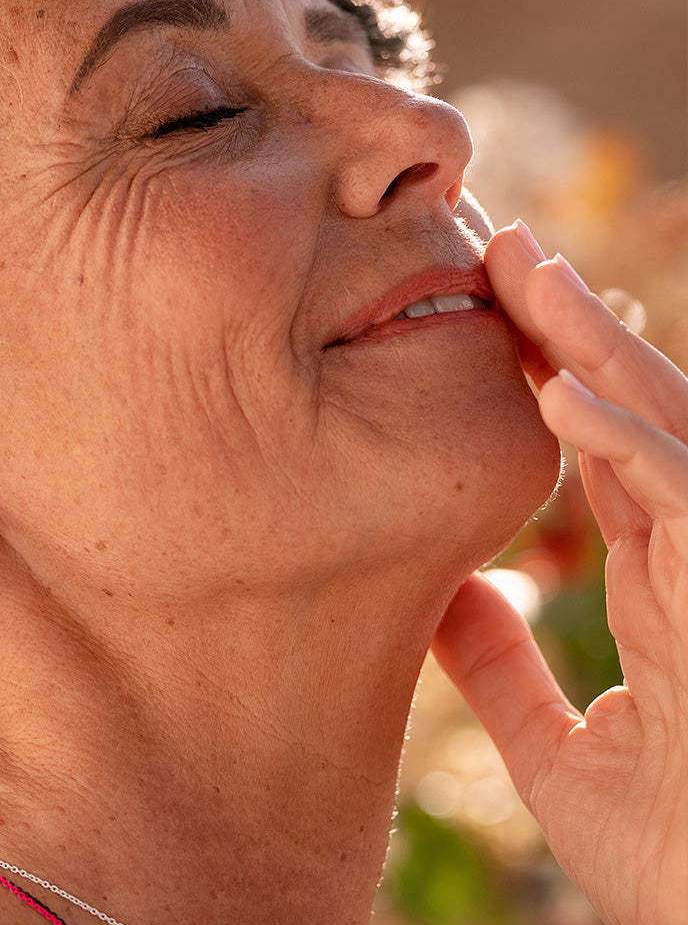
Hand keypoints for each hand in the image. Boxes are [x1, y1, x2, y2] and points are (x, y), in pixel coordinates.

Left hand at [431, 219, 687, 924]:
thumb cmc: (673, 861)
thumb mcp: (559, 755)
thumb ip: (503, 674)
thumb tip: (444, 598)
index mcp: (659, 583)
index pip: (605, 450)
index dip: (553, 376)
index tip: (490, 314)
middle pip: (634, 415)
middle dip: (573, 327)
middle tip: (503, 246)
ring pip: (666, 432)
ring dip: (598, 347)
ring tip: (526, 269)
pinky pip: (686, 503)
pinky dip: (626, 444)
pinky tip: (557, 389)